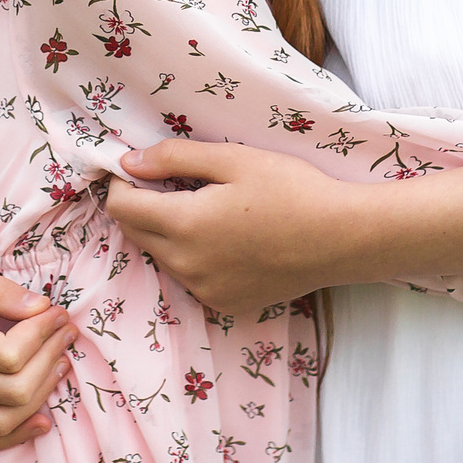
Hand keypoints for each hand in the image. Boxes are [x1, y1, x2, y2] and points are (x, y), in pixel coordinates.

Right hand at [0, 256, 75, 449]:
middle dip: (50, 359)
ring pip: (2, 421)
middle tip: (66, 331)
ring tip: (61, 364)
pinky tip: (43, 419)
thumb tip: (42, 308)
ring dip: (41, 395)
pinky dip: (15, 435)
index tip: (58, 311)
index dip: (42, 335)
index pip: (8, 355)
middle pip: (13, 390)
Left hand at [108, 140, 363, 316]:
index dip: (122, 183)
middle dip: (140, 206)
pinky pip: (190, 276)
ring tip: (204, 206)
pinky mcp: (223, 303)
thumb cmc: (290, 189)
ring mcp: (204, 290)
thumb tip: (128, 162)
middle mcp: (186, 265)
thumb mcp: (232, 159)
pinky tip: (224, 237)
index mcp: (183, 225)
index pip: (122, 208)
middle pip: (136, 233)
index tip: (138, 167)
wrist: (340, 238)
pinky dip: (192, 256)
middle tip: (170, 181)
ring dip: (166, 231)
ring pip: (162, 256)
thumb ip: (174, 159)